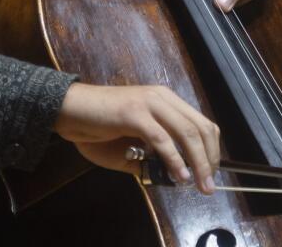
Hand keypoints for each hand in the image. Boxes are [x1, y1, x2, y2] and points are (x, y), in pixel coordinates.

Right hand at [54, 82, 219, 193]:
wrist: (69, 109)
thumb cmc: (98, 126)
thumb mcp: (133, 142)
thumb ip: (153, 155)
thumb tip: (174, 176)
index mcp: (166, 100)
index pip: (202, 123)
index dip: (212, 149)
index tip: (211, 173)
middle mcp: (162, 97)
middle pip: (200, 128)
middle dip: (210, 159)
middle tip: (209, 185)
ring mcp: (149, 103)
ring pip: (187, 133)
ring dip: (198, 162)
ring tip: (199, 184)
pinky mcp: (134, 113)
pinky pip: (162, 139)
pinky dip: (174, 159)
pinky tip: (179, 175)